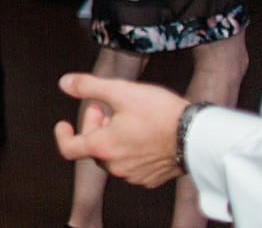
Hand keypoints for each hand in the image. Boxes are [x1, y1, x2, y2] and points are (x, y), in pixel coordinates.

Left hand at [53, 73, 188, 186]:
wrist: (198, 136)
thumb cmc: (161, 114)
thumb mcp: (120, 91)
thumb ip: (88, 86)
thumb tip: (65, 83)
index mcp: (104, 148)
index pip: (69, 148)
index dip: (63, 134)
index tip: (64, 124)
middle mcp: (116, 167)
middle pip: (93, 147)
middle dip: (95, 125)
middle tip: (106, 107)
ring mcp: (135, 175)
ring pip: (113, 156)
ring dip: (112, 137)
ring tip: (128, 118)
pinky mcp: (151, 178)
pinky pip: (131, 164)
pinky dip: (130, 149)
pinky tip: (144, 133)